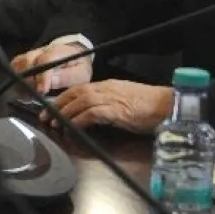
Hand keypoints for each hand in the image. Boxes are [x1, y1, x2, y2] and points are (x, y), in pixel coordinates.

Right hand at [11, 42, 92, 91]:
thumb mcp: (80, 73)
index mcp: (57, 51)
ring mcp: (29, 54)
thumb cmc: (76, 67)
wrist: (71, 56)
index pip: (45, 60)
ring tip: (30, 94)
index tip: (42, 90)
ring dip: (21, 82)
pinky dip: (15, 80)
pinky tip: (24, 90)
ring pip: (17, 65)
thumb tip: (51, 81)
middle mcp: (40, 50)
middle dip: (30, 81)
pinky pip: (13, 69)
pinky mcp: (21, 60)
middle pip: (27, 61)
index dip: (42, 76)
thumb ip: (67, 77)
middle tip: (36, 94)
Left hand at [45, 81, 171, 133]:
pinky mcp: (116, 110)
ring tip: (55, 123)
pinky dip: (79, 120)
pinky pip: (92, 113)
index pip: (79, 89)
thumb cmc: (150, 107)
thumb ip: (108, 104)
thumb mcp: (125, 101)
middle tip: (46, 117)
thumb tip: (91, 113)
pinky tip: (73, 127)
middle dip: (58, 105)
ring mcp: (111, 98)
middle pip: (75, 93)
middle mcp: (107, 89)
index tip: (51, 108)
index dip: (63, 98)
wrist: (168, 106)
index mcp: (108, 86)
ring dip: (65, 113)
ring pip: (80, 102)